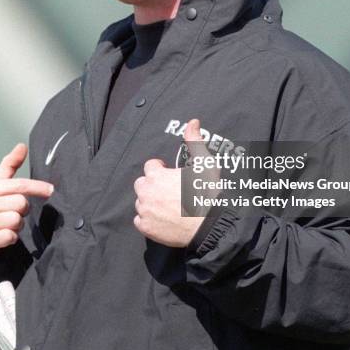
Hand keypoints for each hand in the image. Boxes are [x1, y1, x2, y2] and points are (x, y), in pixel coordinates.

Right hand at [0, 143, 53, 264]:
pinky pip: (10, 237)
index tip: (51, 190)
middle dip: (23, 211)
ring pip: (16, 220)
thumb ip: (9, 166)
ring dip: (17, 226)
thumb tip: (22, 146)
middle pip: (21, 204)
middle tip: (13, 214)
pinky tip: (1, 237)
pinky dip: (10, 238)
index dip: (38, 187)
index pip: (19, 185)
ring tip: (6, 226)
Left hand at [133, 119, 204, 246]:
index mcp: (157, 175)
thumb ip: (194, 142)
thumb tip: (193, 122)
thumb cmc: (207, 194)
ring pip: (141, 202)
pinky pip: (140, 221)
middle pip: (142, 184)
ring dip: (150, 202)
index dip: (160, 169)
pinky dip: (148, 220)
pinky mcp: (146, 228)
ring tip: (167, 206)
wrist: (209, 225)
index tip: (169, 174)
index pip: (150, 166)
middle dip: (152, 185)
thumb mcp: (204, 164)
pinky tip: (162, 219)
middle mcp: (147, 192)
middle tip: (168, 191)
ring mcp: (145, 211)